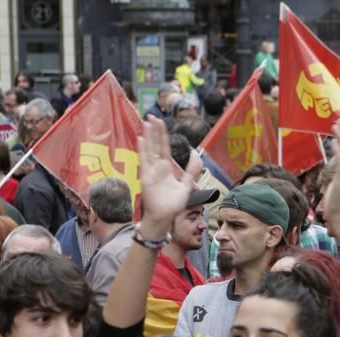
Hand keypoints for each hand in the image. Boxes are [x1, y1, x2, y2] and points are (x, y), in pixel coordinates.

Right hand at [136, 117, 198, 234]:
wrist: (163, 217)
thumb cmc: (172, 204)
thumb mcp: (186, 186)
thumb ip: (191, 171)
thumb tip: (197, 156)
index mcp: (166, 168)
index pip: (164, 147)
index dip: (162, 135)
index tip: (161, 122)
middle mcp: (157, 167)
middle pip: (155, 145)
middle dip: (153, 131)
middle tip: (151, 116)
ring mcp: (150, 171)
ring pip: (149, 150)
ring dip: (148, 137)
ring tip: (146, 122)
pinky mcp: (146, 177)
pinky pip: (144, 161)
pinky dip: (143, 150)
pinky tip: (141, 139)